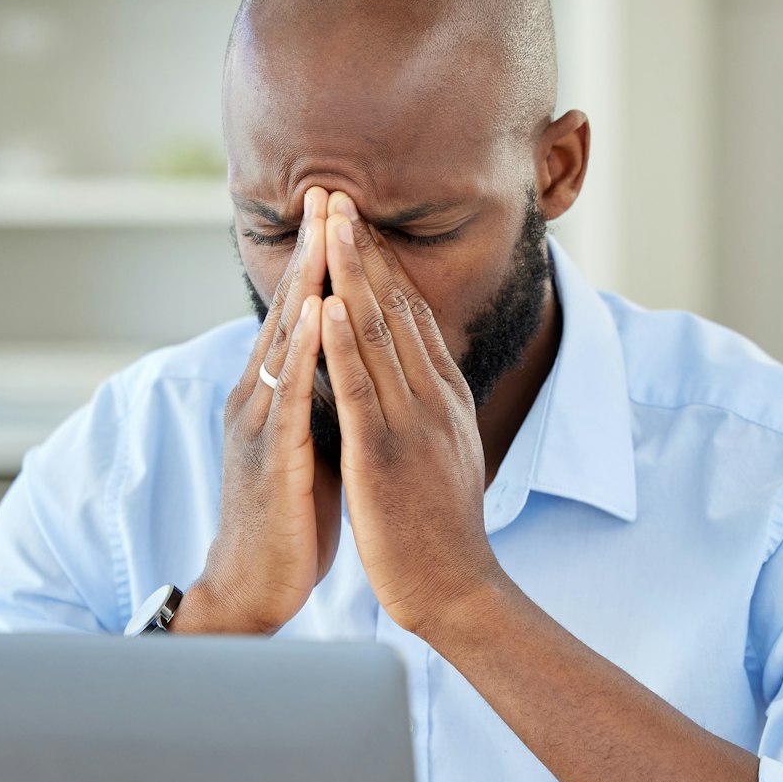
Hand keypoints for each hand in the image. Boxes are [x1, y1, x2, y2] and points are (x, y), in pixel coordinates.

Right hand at [177, 189, 342, 634]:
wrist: (251, 592)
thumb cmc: (287, 522)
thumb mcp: (308, 446)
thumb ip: (320, 400)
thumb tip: (349, 361)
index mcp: (267, 396)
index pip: (295, 316)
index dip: (317, 262)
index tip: (340, 210)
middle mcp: (253, 399)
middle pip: (285, 311)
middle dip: (310, 250)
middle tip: (330, 190)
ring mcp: (257, 426)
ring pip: (284, 341)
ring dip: (306, 283)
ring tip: (327, 231)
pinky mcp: (269, 458)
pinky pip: (288, 394)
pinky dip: (304, 349)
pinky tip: (321, 312)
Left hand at [320, 190, 502, 637]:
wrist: (456, 587)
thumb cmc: (439, 527)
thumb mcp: (440, 448)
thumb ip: (425, 405)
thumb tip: (412, 370)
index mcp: (442, 395)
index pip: (410, 313)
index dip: (381, 262)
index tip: (354, 218)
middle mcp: (432, 397)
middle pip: (395, 306)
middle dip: (363, 248)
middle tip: (336, 194)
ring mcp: (412, 422)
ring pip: (379, 334)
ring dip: (351, 274)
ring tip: (327, 223)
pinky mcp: (386, 454)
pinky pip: (363, 390)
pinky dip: (344, 344)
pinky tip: (326, 306)